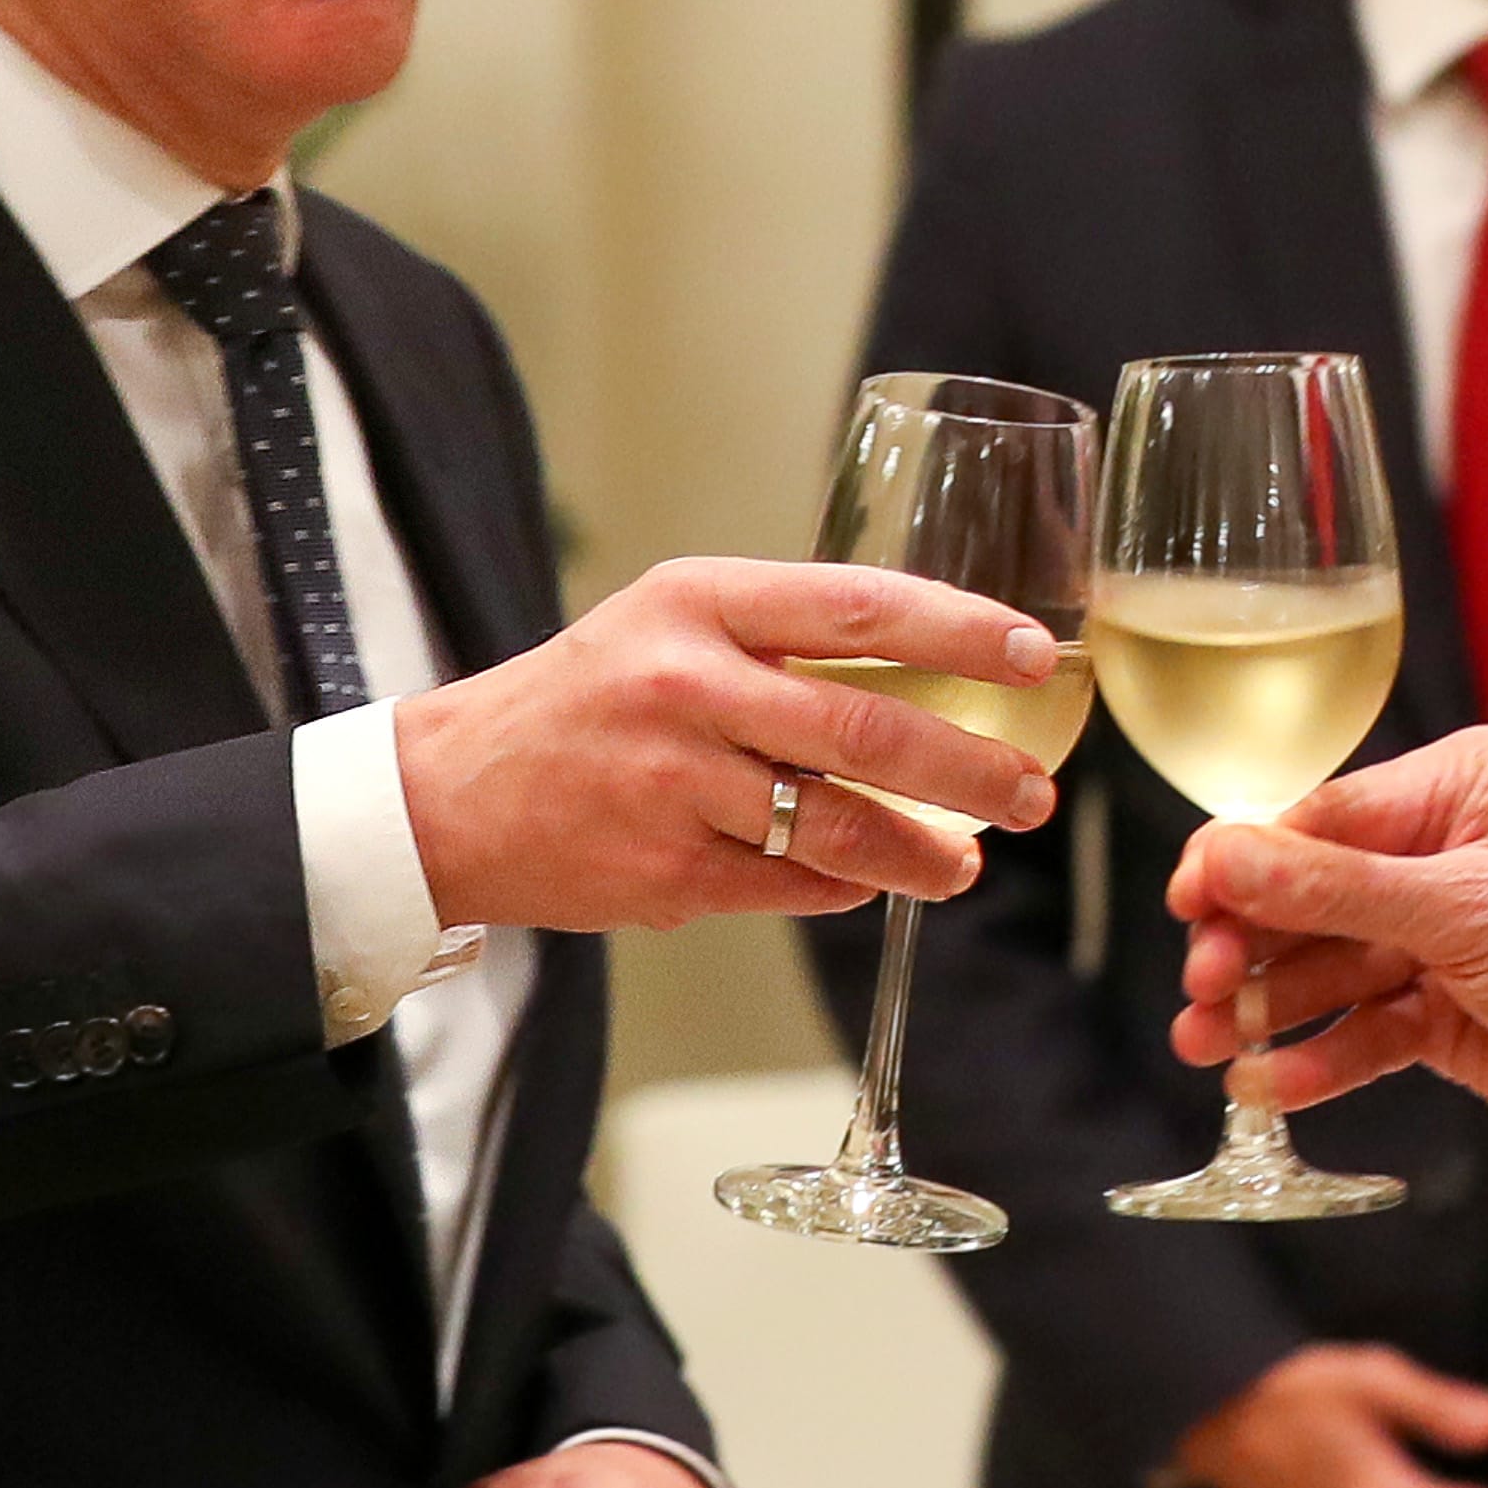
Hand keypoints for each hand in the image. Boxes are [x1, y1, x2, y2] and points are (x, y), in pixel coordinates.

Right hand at [396, 557, 1060, 935]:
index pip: (859, 605)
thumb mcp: (673, 624)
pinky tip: (874, 880)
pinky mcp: (669, 870)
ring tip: (969, 861)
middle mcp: (687, 684)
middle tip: (1033, 794)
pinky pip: (795, 884)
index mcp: (698, 602)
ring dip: (925, 852)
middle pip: (867, 726)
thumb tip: (936, 672)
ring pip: (841, 823)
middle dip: (972, 768)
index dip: (963, 631)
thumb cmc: (586, 699)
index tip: (1038, 656)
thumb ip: (785, 639)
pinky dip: (848, 885)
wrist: (448, 795)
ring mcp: (676, 783)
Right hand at [1167, 727, 1487, 1193]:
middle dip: (1251, 945)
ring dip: (1267, 1008)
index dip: (1247, 863)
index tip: (1188, 903)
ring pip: (1328, 969)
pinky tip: (1270, 1084)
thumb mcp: (1472, 913)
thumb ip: (1339, 890)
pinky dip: (1317, 1058)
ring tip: (1206, 1046)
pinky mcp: (1448, 1017)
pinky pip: (1362, 1031)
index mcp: (1466, 789)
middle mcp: (1449, 855)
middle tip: (1202, 990)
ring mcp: (1447, 940)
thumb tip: (1225, 855)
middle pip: (1311, 896)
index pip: (1324, 816)